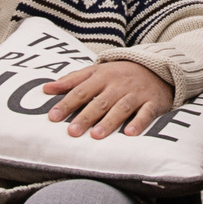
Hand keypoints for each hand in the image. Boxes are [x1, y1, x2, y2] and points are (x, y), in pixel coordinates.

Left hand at [42, 59, 174, 138]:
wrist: (156, 67)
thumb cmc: (119, 74)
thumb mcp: (95, 71)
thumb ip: (71, 80)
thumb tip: (46, 89)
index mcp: (102, 77)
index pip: (80, 91)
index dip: (66, 104)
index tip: (52, 117)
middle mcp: (118, 85)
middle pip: (99, 102)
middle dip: (85, 117)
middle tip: (72, 131)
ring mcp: (135, 94)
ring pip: (120, 108)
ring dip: (108, 122)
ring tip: (96, 135)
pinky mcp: (152, 102)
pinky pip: (146, 113)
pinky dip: (139, 123)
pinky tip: (129, 134)